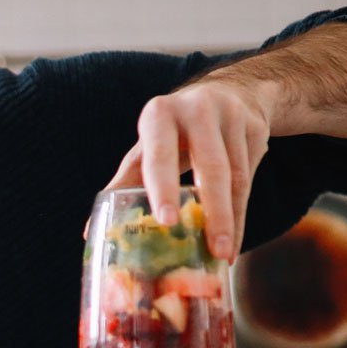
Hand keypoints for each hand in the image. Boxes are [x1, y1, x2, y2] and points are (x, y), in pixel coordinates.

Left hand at [105, 78, 273, 261]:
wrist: (229, 91)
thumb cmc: (176, 130)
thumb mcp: (148, 146)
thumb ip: (126, 182)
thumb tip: (90, 232)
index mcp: (160, 114)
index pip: (160, 154)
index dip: (162, 187)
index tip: (166, 220)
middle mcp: (197, 109)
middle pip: (211, 166)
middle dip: (213, 211)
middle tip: (213, 249)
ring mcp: (232, 116)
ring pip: (236, 176)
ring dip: (230, 220)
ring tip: (224, 256)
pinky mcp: (256, 128)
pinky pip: (250, 177)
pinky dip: (241, 213)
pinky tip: (233, 239)